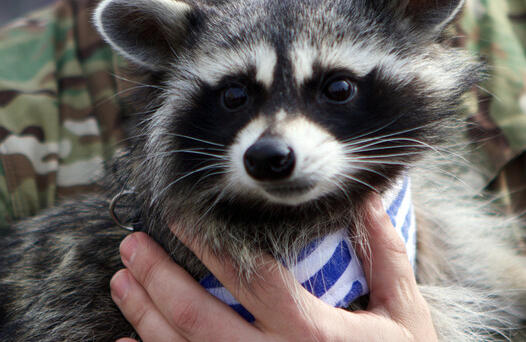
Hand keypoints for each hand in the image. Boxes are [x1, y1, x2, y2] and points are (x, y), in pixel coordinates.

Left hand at [110, 194, 437, 341]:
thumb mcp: (404, 315)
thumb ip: (383, 255)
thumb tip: (366, 198)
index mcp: (314, 333)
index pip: (251, 277)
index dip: (210, 243)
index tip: (181, 216)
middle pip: (199, 319)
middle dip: (157, 279)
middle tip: (130, 246)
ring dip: (144, 316)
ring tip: (121, 281)